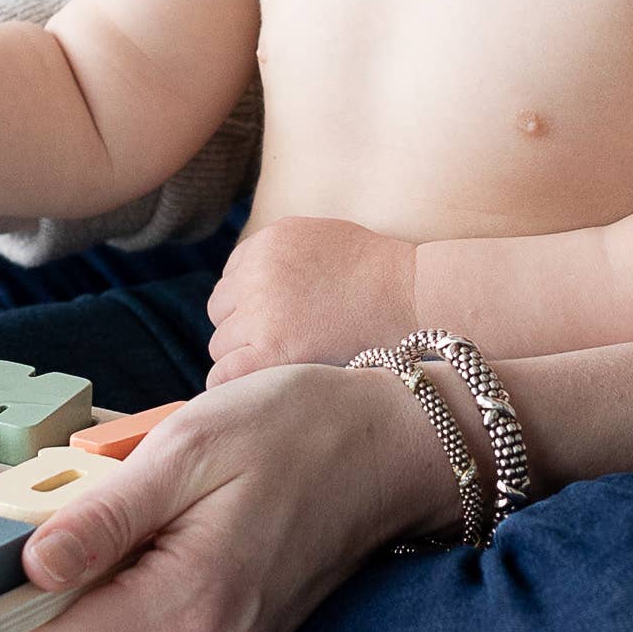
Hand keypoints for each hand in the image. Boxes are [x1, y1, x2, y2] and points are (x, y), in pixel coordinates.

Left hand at [0, 364, 459, 631]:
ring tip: (159, 496)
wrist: (393, 449)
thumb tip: (23, 567)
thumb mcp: (189, 447)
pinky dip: (139, 575)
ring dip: (103, 568)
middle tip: (96, 484)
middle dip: (58, 569)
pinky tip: (181, 522)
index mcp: (189, 604)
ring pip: (107, 629)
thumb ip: (104, 517)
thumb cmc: (296, 430)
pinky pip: (147, 623)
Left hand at [202, 216, 422, 382]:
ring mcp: (261, 311)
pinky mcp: (271, 348)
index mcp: (268, 241)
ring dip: (245, 356)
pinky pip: (224, 374)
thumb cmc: (381, 274)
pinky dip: (232, 384)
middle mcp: (257, 271)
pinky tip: (255, 391)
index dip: (252, 302)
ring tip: (286, 366)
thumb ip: (283, 256)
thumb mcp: (323, 240)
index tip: (280, 319)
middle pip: (221, 310)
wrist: (411, 295)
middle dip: (245, 328)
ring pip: (221, 344)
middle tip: (284, 345)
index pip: (232, 278)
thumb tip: (252, 288)